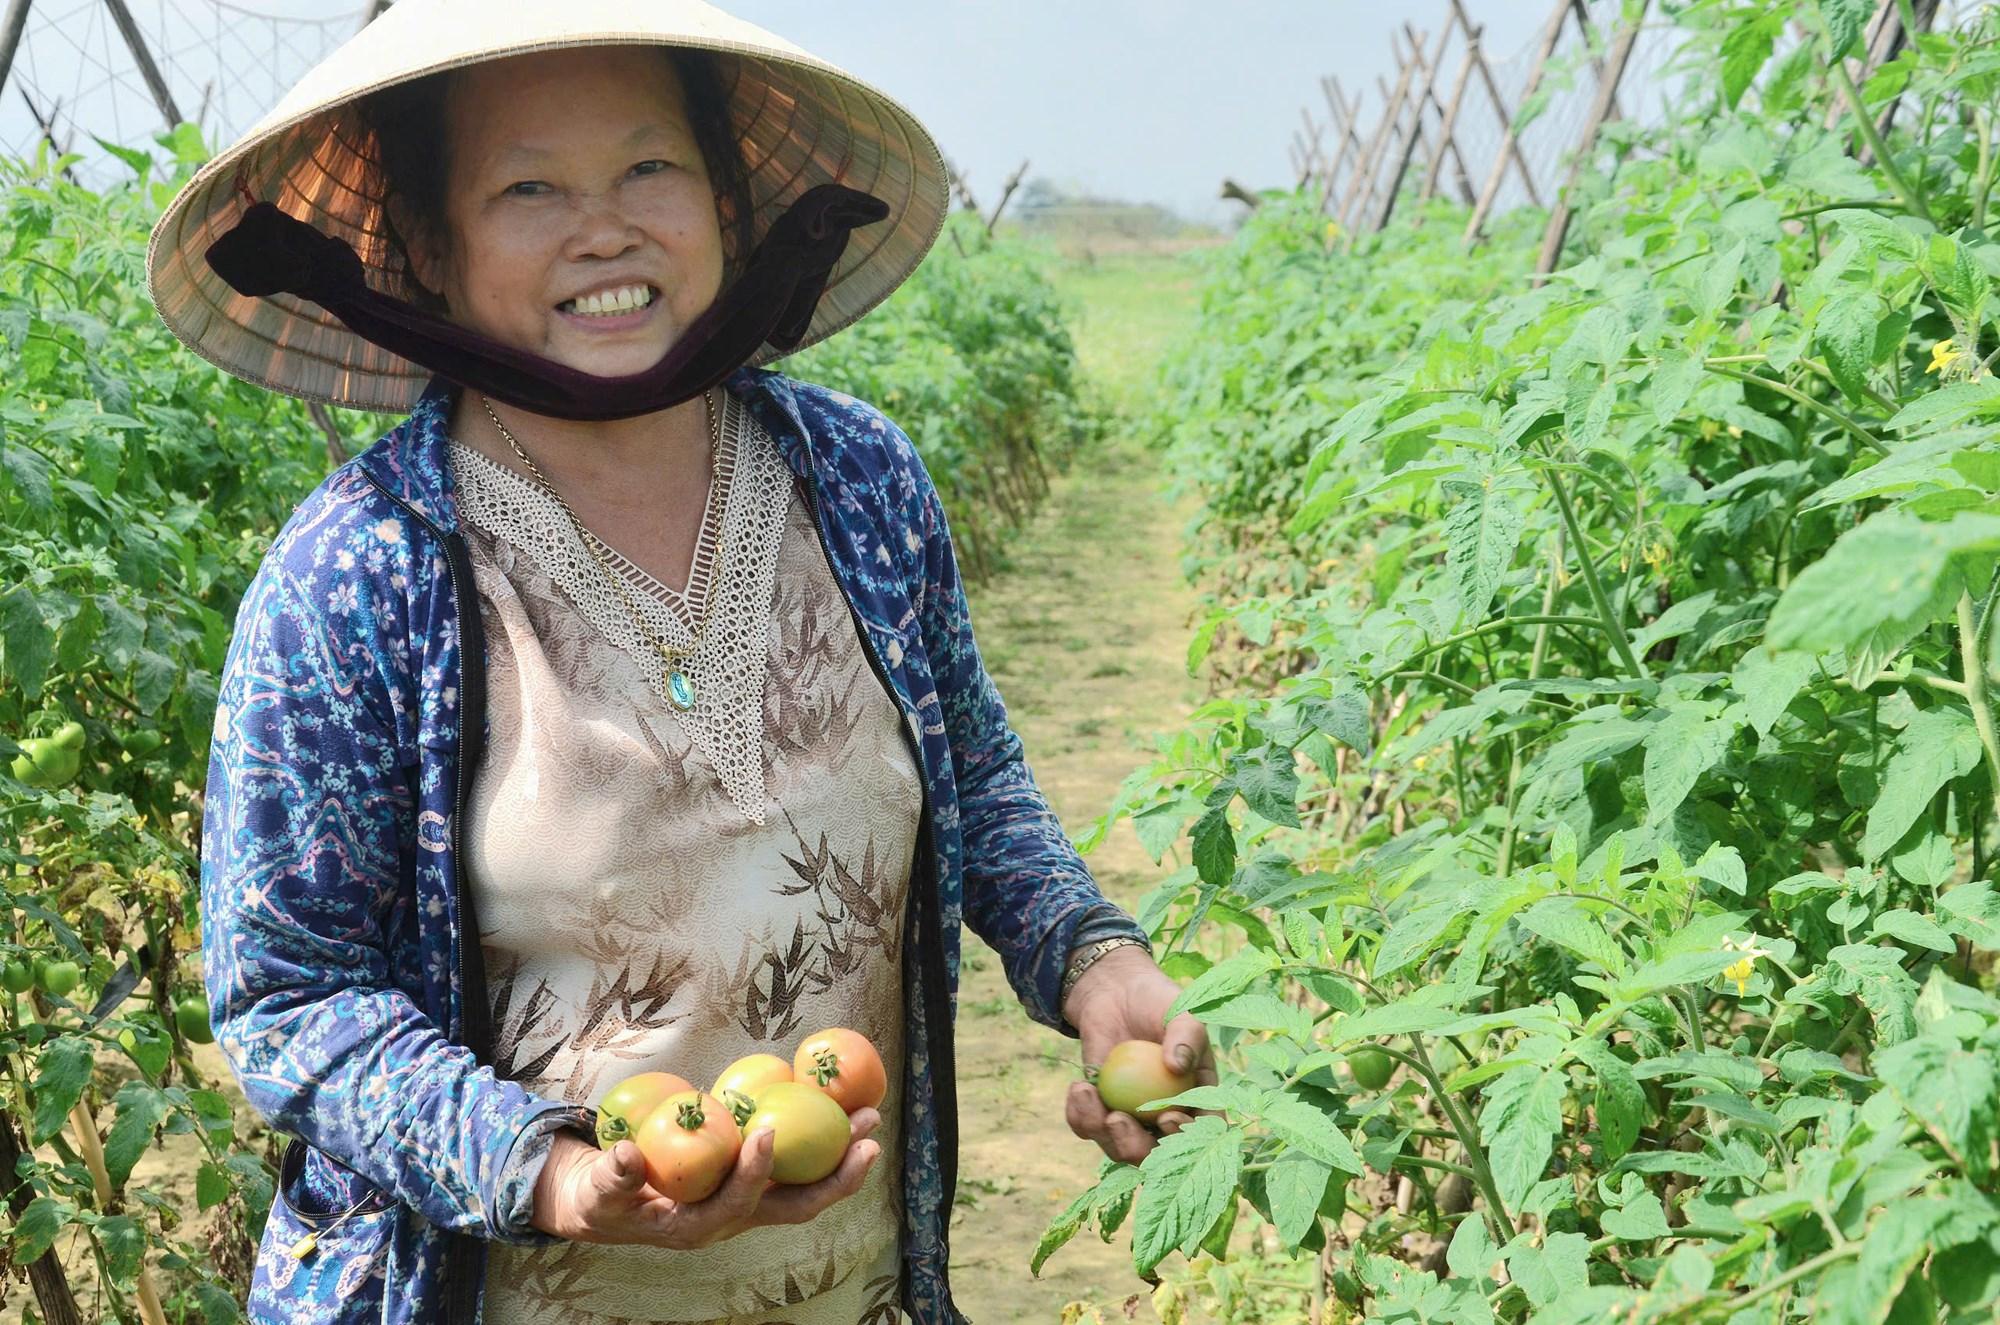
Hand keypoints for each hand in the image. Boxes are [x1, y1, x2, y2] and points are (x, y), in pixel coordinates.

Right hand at [529, 1108, 880, 1246]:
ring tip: (871, 1118)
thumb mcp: (598, 1191)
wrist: (611, 1206)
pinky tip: (842, 1108)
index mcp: (698, 1226)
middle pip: (795, 1205)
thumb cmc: (604, 1198)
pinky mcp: (756, 1182)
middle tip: (867, 1141)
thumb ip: (611, 1178)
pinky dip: (822, 1140)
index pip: (736, 1203)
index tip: (768, 1132)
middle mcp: (735, 1218)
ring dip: (842, 1156)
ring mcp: (751, 1201)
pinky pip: (798, 1164)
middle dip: (835, 1178)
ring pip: (807, 1185)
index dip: (754, 1172)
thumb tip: (625, 1157)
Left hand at [1061, 946, 1215, 1164]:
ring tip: (1086, 1093)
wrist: (1118, 993)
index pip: (1200, 1131)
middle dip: (1135, 1147)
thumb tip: (1178, 1066)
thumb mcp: (1181, 1013)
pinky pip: (1088, 1127)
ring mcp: (1133, 1117)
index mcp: (1196, 1099)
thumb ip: (1186, 1037)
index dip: (1186, 1137)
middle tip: (1118, 1119)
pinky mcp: (1101, 1110)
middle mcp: (1166, 1117)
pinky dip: (1079, 1115)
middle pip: (1154, 1154)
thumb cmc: (1159, 1003)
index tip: (1167, 1117)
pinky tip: (1078, 1087)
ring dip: (1100, 1130)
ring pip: (1118, 1147)